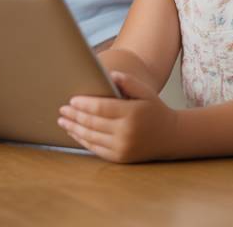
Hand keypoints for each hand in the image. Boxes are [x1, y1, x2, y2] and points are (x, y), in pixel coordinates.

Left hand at [58, 71, 175, 162]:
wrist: (171, 137)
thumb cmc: (154, 109)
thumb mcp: (145, 91)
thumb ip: (128, 81)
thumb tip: (109, 74)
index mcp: (131, 113)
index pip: (101, 108)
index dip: (84, 104)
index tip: (71, 100)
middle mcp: (126, 132)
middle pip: (92, 123)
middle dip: (74, 116)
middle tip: (61, 109)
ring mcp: (123, 147)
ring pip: (91, 137)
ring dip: (74, 129)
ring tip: (63, 121)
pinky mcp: (120, 158)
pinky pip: (96, 149)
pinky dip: (83, 140)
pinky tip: (75, 133)